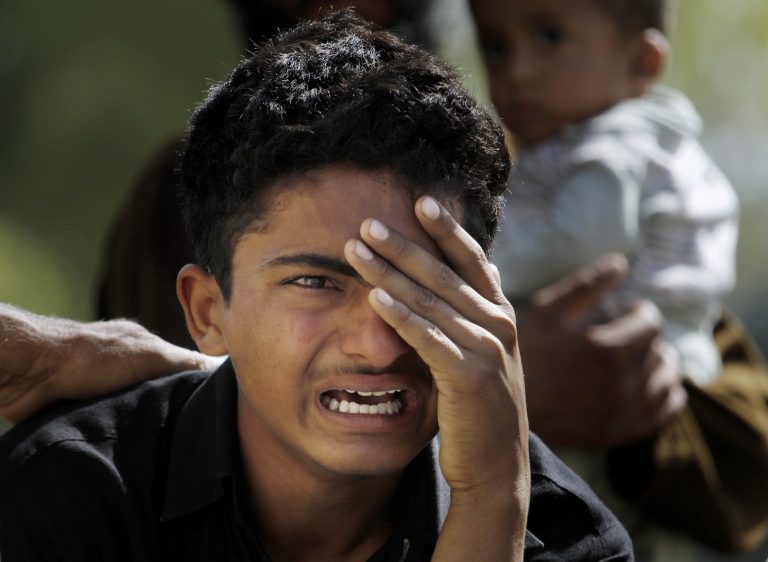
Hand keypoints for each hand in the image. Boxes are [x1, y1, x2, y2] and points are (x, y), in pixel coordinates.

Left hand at [0, 304, 222, 423]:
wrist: (30, 372)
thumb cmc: (92, 356)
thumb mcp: (150, 355)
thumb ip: (186, 362)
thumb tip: (225, 368)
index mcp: (143, 346)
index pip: (182, 366)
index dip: (198, 384)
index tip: (217, 406)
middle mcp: (123, 364)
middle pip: (159, 389)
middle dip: (173, 407)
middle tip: (192, 431)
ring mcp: (100, 386)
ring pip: (135, 408)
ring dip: (145, 423)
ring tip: (165, 443)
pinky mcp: (80, 408)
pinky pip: (111, 423)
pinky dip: (121, 432)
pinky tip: (132, 445)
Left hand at [344, 196, 527, 560]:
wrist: (496, 466)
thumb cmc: (479, 408)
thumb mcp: (482, 354)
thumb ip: (472, 315)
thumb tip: (467, 277)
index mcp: (499, 314)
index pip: (472, 261)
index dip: (447, 230)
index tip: (420, 200)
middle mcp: (498, 324)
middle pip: (444, 273)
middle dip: (404, 244)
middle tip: (367, 221)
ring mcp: (487, 348)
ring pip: (431, 299)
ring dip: (390, 270)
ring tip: (356, 249)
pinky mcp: (469, 375)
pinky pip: (427, 338)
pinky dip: (400, 315)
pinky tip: (373, 297)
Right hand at [519, 255, 686, 447]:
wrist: (505, 407)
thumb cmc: (524, 353)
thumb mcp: (546, 312)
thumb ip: (586, 286)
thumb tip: (621, 263)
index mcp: (606, 347)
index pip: (651, 322)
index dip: (639, 312)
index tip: (624, 312)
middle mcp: (623, 381)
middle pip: (660, 350)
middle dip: (646, 338)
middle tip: (624, 335)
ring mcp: (625, 410)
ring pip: (668, 380)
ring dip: (658, 364)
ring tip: (637, 358)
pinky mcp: (622, 431)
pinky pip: (665, 410)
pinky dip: (666, 394)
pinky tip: (649, 384)